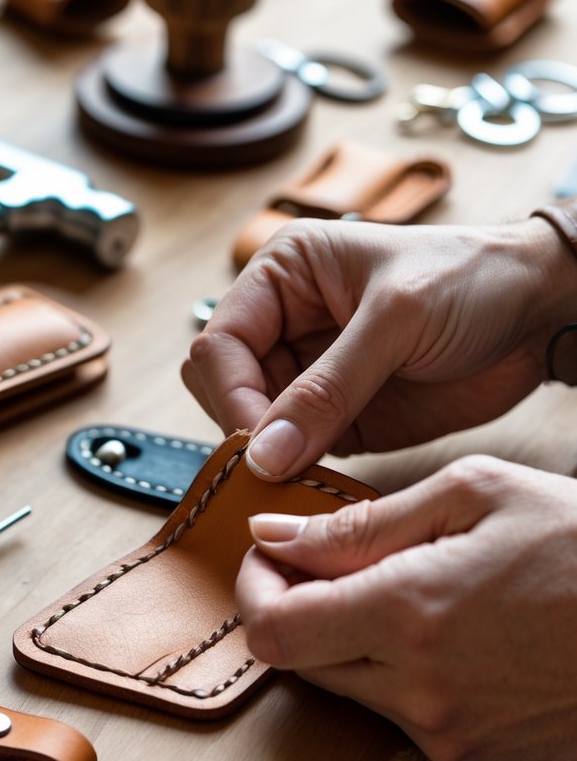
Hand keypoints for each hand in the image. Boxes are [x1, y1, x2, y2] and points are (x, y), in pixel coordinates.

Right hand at [182, 216, 571, 478]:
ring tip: (301, 479)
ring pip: (254, 430)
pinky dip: (301, 476)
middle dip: (244, 427)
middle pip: (223, 389)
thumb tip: (264, 453)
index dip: (231, 394)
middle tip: (278, 464)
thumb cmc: (473, 280)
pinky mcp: (341, 421)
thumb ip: (328, 388)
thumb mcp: (397, 319)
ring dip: (271, 459)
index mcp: (284, 276)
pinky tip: (320, 485)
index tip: (259, 442)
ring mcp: (311, 378)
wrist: (540, 312)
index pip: (220, 342)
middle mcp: (286, 326)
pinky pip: (298, 457)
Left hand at [237, 455, 576, 760]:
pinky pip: (393, 711)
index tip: (269, 553)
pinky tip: (433, 626)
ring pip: (341, 686)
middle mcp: (417, 688)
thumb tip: (276, 537)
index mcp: (409, 615)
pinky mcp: (470, 752)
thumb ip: (362, 524)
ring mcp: (445, 730)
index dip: (253, 588)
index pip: (272, 627)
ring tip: (392, 586)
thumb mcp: (475, 495)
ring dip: (339, 636)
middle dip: (291, 607)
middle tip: (322, 561)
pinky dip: (388, 667)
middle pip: (296, 661)